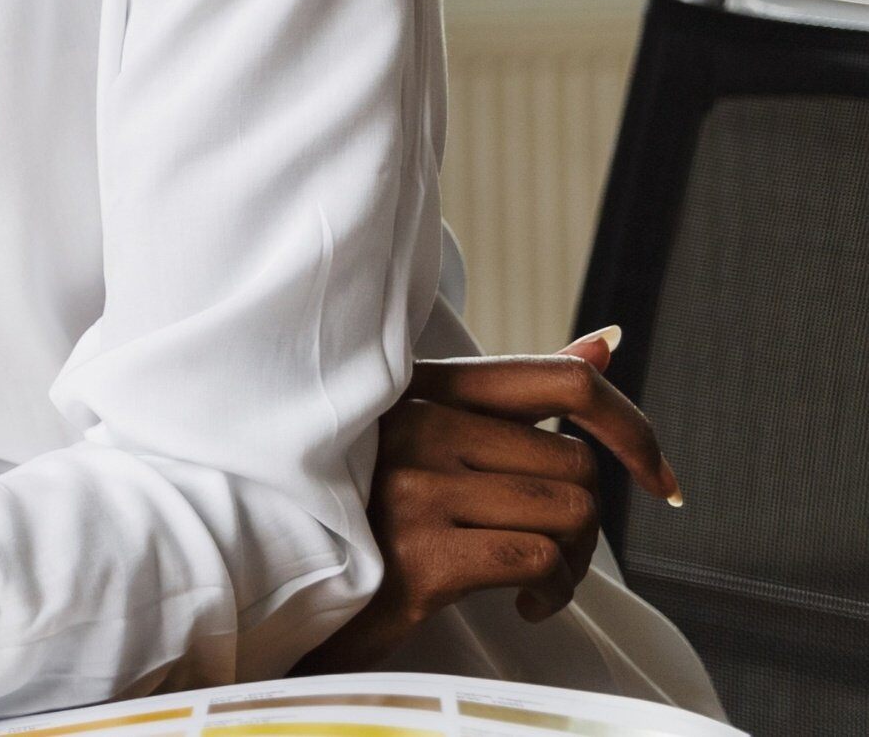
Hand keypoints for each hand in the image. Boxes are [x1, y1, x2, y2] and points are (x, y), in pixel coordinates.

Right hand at [298, 330, 685, 672]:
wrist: (285, 590)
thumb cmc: (372, 514)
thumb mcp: (433, 442)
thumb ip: (517, 396)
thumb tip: (609, 342)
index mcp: (420, 387)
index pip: (559, 379)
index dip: (631, 426)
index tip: (660, 478)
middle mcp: (414, 422)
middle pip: (575, 463)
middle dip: (586, 523)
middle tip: (555, 555)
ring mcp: (412, 485)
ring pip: (568, 512)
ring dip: (573, 563)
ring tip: (536, 582)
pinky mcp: (419, 552)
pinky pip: (541, 559)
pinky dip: (553, 591)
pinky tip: (525, 604)